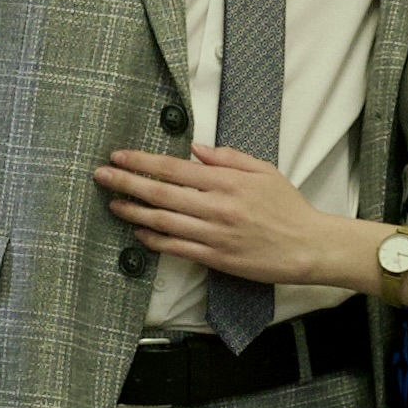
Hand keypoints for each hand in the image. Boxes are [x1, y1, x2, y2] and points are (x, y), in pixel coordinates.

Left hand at [94, 142, 351, 286]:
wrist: (307, 246)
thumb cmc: (287, 206)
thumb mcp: (263, 170)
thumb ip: (227, 158)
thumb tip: (195, 149)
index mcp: (227, 182)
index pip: (173, 168)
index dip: (141, 162)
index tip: (119, 156)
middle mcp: (216, 207)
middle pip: (160, 193)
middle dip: (126, 182)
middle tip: (101, 175)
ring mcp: (214, 234)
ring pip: (162, 221)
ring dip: (133, 211)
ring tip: (112, 203)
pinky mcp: (215, 258)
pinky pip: (176, 248)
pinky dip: (153, 239)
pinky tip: (138, 231)